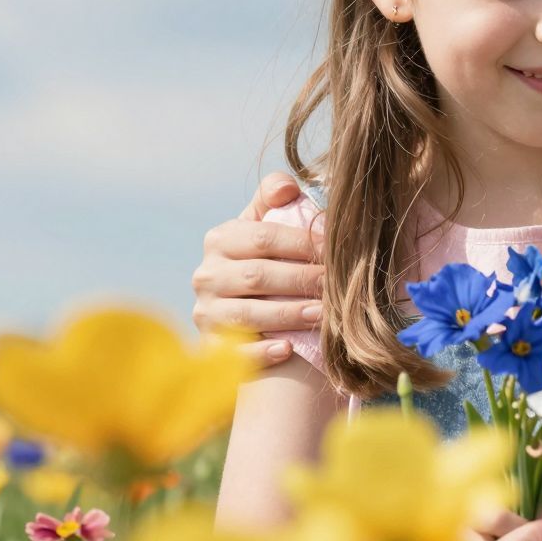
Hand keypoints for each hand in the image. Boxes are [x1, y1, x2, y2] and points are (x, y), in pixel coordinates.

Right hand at [191, 172, 323, 364]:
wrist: (243, 305)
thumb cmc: (263, 259)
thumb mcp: (263, 224)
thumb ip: (273, 196)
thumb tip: (287, 188)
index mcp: (220, 239)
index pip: (264, 238)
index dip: (303, 242)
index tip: (335, 249)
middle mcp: (206, 275)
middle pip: (259, 276)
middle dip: (302, 280)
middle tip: (335, 285)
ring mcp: (206, 312)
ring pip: (249, 314)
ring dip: (289, 315)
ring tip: (323, 314)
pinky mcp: (210, 345)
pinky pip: (235, 351)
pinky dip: (262, 351)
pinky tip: (288, 349)